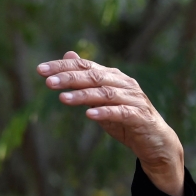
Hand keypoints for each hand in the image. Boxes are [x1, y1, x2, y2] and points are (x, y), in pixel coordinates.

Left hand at [36, 51, 184, 195]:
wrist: (155, 141)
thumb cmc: (125, 118)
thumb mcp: (101, 98)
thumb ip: (85, 78)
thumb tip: (68, 54)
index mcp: (112, 76)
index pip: (84, 66)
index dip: (62, 66)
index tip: (40, 70)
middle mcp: (124, 83)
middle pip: (93, 76)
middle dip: (69, 78)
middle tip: (48, 82)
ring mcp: (133, 99)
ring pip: (105, 93)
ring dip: (83, 95)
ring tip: (63, 99)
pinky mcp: (140, 117)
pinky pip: (121, 113)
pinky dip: (105, 113)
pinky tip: (89, 114)